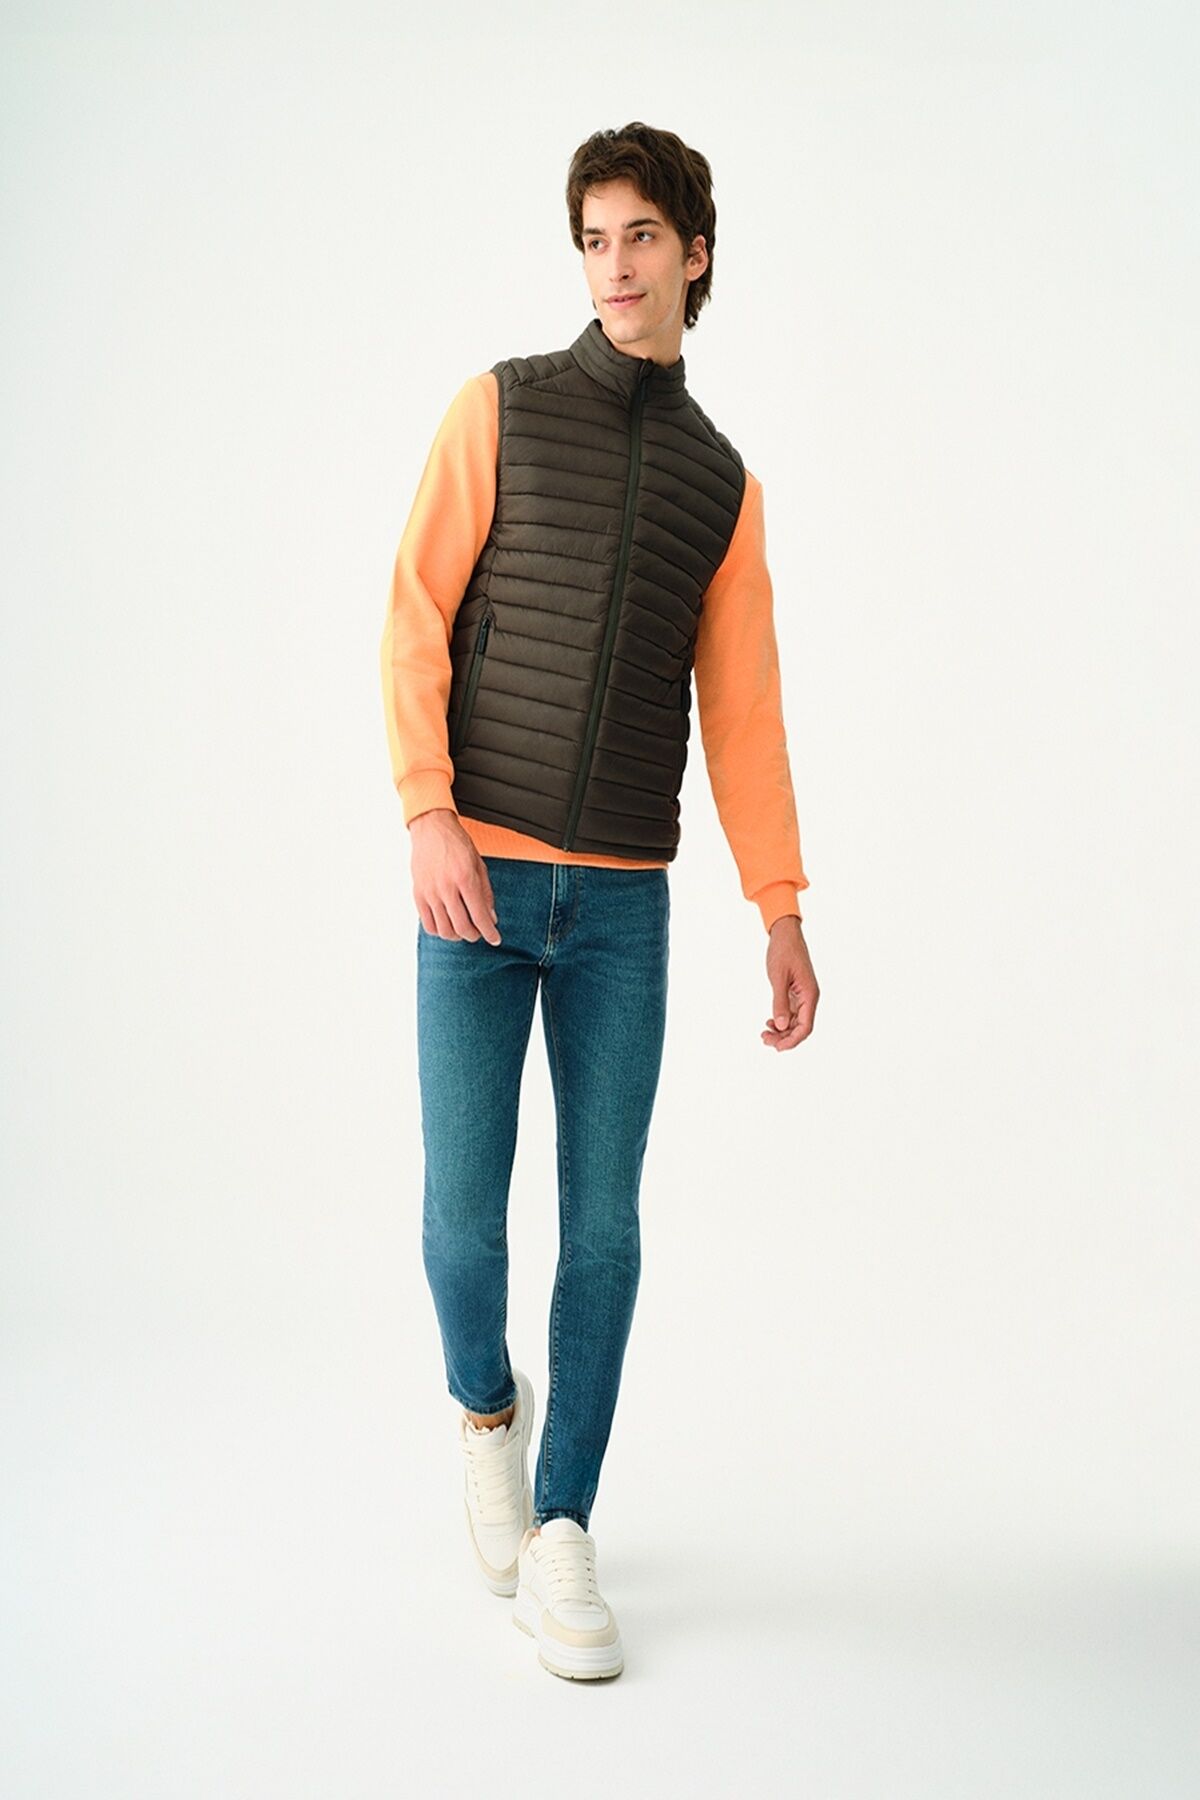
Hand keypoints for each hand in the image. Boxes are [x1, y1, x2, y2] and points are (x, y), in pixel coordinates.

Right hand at [410, 809, 501, 943]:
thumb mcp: (479, 865)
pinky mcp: (418, 894)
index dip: (489, 933)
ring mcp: (430, 892)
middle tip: (479, 933)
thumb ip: (486, 893)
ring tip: (463, 930)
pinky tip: (447, 925)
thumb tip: (491, 918)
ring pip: (444, 930)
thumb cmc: (456, 843)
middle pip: (462, 927)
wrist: (431, 828)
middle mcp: (446, 887)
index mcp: (465, 878)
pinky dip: (439, 931)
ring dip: (457, 935)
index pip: (480, 916)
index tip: (495, 939)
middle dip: (474, 935)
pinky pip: (428, 924)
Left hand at [762, 916, 817, 1050]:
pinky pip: (792, 1013)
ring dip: (782, 1031)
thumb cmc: (783, 951)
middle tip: (764, 1040)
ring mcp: (803, 995)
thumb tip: (781, 1025)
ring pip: (796, 1022)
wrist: (785, 934)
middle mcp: (809, 997)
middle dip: (784, 1038)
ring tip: (764, 1034)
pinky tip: (770, 1023)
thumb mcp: (778, 977)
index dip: (793, 1040)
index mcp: (809, 994)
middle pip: (801, 1027)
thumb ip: (780, 1002)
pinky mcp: (796, 992)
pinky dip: (781, 1020)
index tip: (777, 1047)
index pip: (806, 1027)